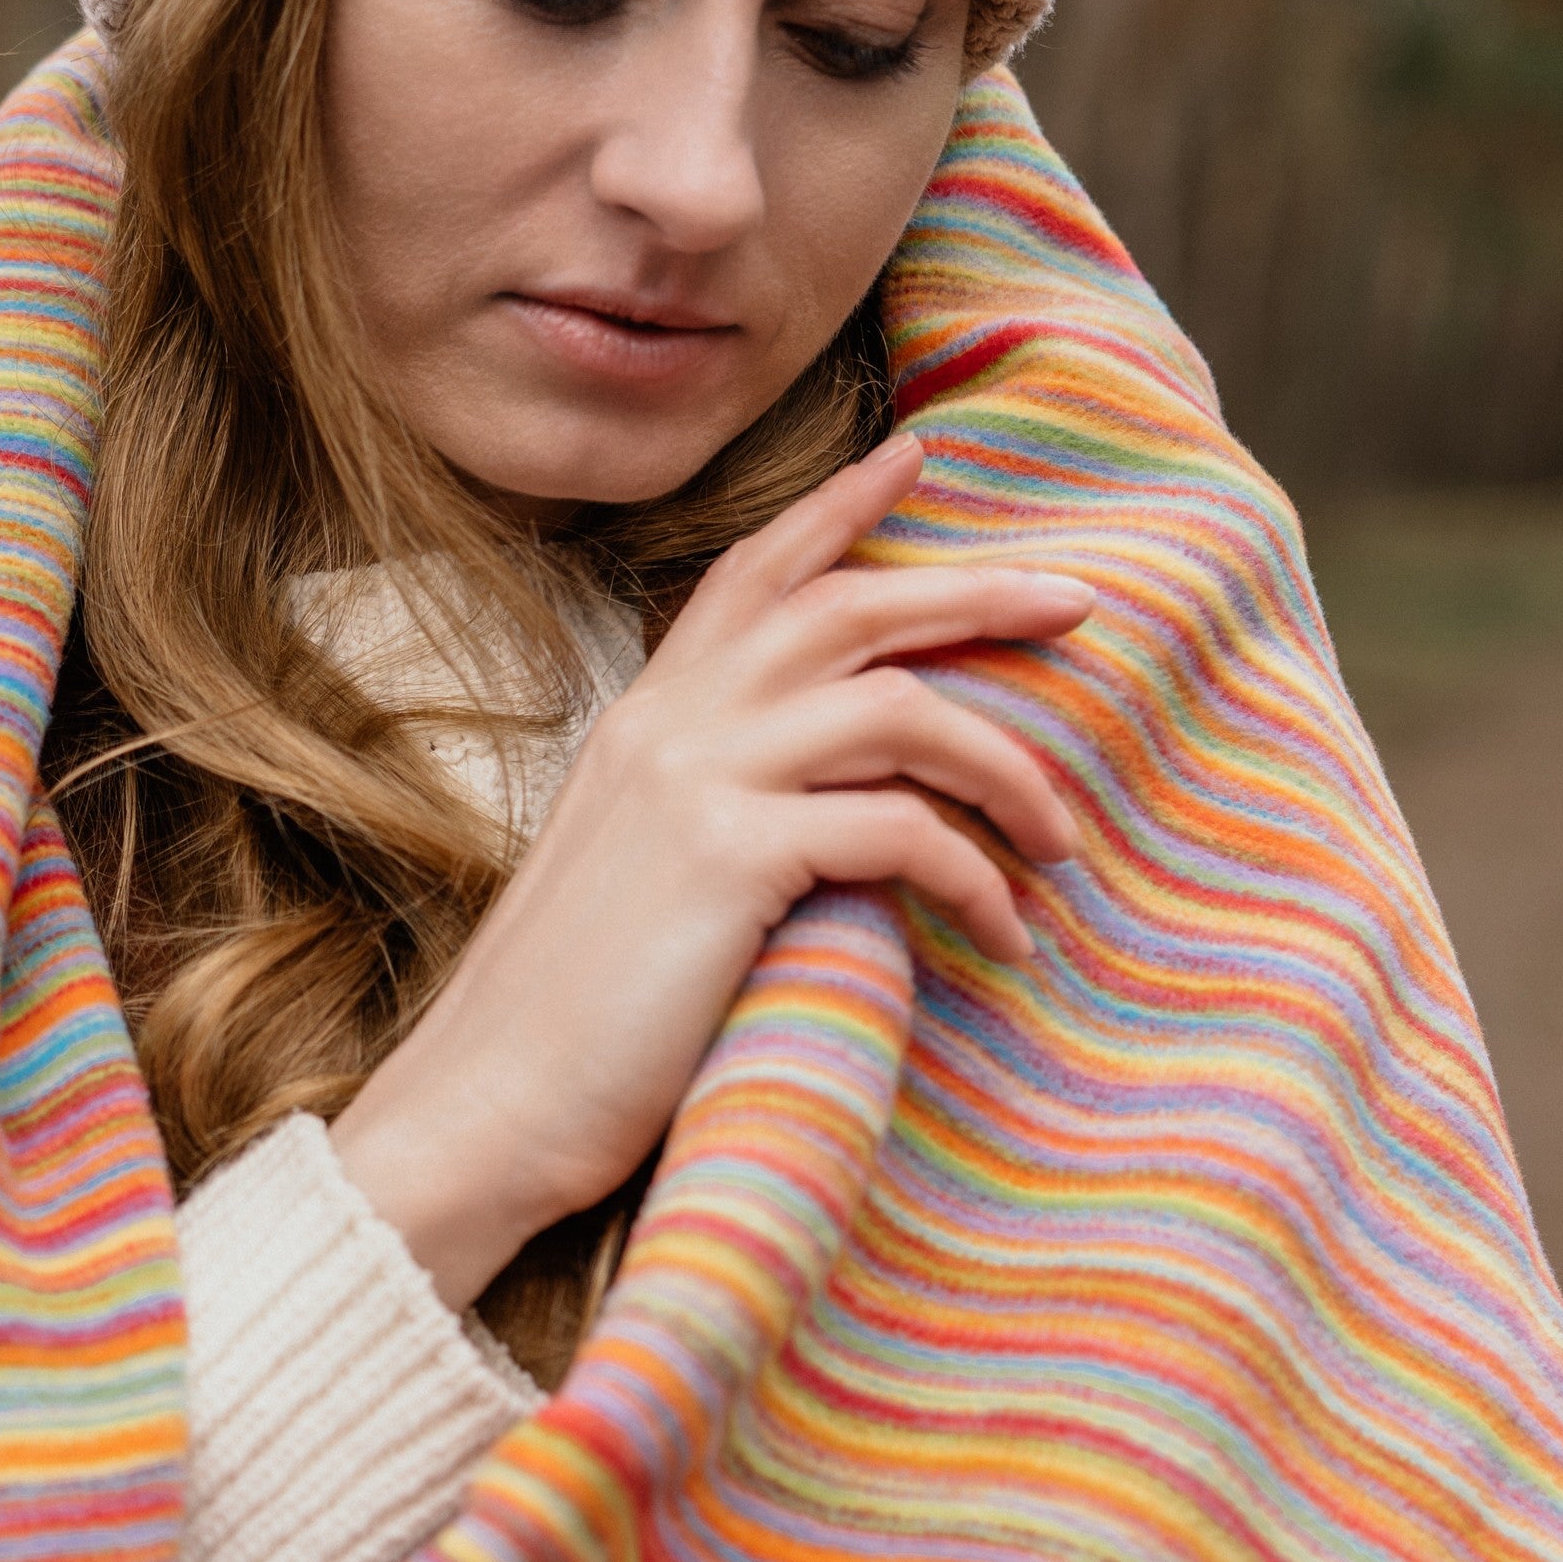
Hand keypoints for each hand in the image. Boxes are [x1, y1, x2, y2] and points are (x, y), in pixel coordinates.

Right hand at [329, 433, 1090, 1309]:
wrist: (485, 1104)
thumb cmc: (571, 1022)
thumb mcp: (636, 876)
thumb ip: (712, 809)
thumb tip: (826, 809)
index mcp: (645, 720)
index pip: (750, 574)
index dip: (837, 509)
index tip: (913, 456)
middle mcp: (671, 725)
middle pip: (850, 609)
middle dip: (977, 593)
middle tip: (1077, 605)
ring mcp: (698, 781)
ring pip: (902, 711)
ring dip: (1008, 769)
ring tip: (1062, 839)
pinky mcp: (732, 857)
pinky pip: (902, 832)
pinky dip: (975, 879)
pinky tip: (1004, 933)